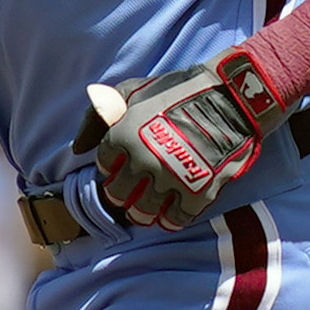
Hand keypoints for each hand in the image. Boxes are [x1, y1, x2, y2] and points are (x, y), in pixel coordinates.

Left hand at [77, 54, 277, 231]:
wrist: (231, 96)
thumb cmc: (177, 91)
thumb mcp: (132, 91)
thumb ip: (98, 115)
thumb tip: (78, 148)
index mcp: (124, 135)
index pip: (104, 165)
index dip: (112, 166)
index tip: (122, 165)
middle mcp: (143, 160)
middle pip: (117, 195)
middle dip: (122, 194)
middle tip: (132, 190)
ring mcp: (171, 178)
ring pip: (143, 213)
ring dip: (142, 212)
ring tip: (148, 206)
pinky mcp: (198, 191)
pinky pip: (176, 219)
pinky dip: (171, 219)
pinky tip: (173, 211)